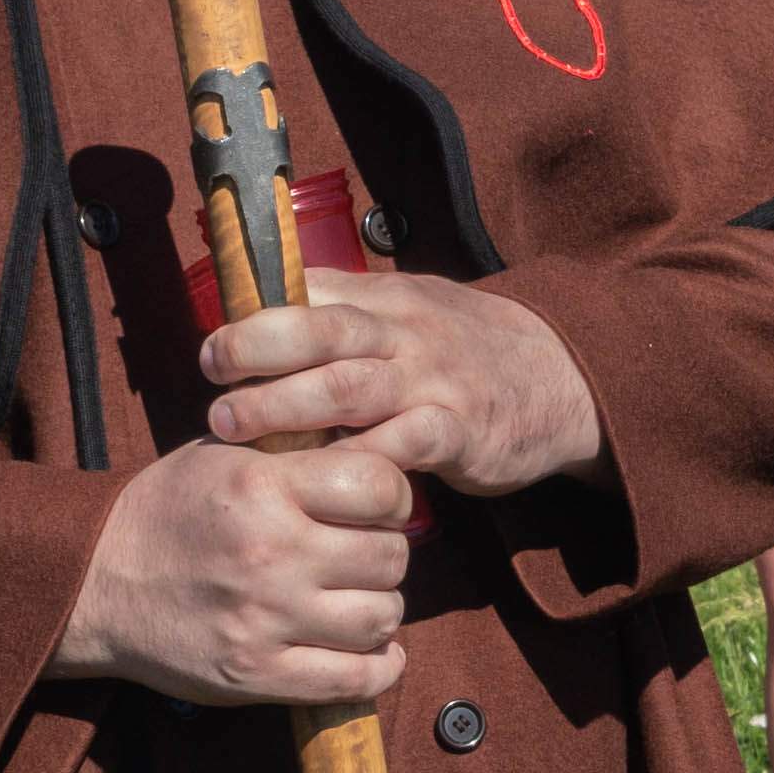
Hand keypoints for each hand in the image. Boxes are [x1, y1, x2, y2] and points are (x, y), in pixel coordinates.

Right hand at [59, 430, 414, 706]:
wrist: (91, 583)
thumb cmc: (165, 513)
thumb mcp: (223, 458)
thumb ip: (296, 455)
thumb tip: (380, 458)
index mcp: (261, 487)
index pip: (380, 487)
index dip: (393, 496)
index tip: (378, 507)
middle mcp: (270, 553)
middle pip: (390, 556)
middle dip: (387, 554)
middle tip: (365, 556)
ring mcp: (265, 619)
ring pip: (381, 617)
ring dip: (382, 610)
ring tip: (358, 601)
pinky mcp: (257, 674)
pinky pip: (355, 680)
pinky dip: (377, 669)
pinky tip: (372, 653)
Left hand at [196, 264, 598, 497]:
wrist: (562, 377)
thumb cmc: (464, 350)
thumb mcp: (409, 309)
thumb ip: (343, 312)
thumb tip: (258, 310)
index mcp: (385, 301)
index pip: (310, 294)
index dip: (252, 316)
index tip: (211, 349)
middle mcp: (406, 334)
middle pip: (321, 331)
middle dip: (256, 351)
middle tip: (211, 380)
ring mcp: (434, 381)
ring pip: (350, 387)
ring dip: (284, 408)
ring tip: (233, 429)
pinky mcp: (461, 431)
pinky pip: (403, 445)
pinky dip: (355, 461)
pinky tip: (315, 479)